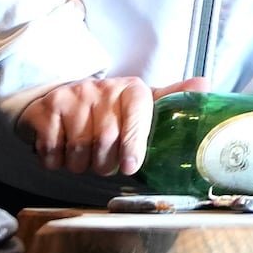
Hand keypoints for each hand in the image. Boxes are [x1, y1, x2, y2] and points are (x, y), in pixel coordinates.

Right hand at [17, 75, 208, 177]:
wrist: (62, 97)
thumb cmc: (110, 109)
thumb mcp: (142, 103)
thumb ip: (171, 99)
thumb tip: (205, 86)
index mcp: (131, 90)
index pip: (136, 115)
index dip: (134, 144)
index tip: (130, 166)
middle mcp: (102, 89)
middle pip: (106, 140)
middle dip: (104, 163)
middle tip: (104, 162)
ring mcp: (73, 97)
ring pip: (79, 150)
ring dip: (80, 164)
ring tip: (84, 156)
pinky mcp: (47, 109)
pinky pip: (52, 150)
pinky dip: (56, 161)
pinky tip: (62, 151)